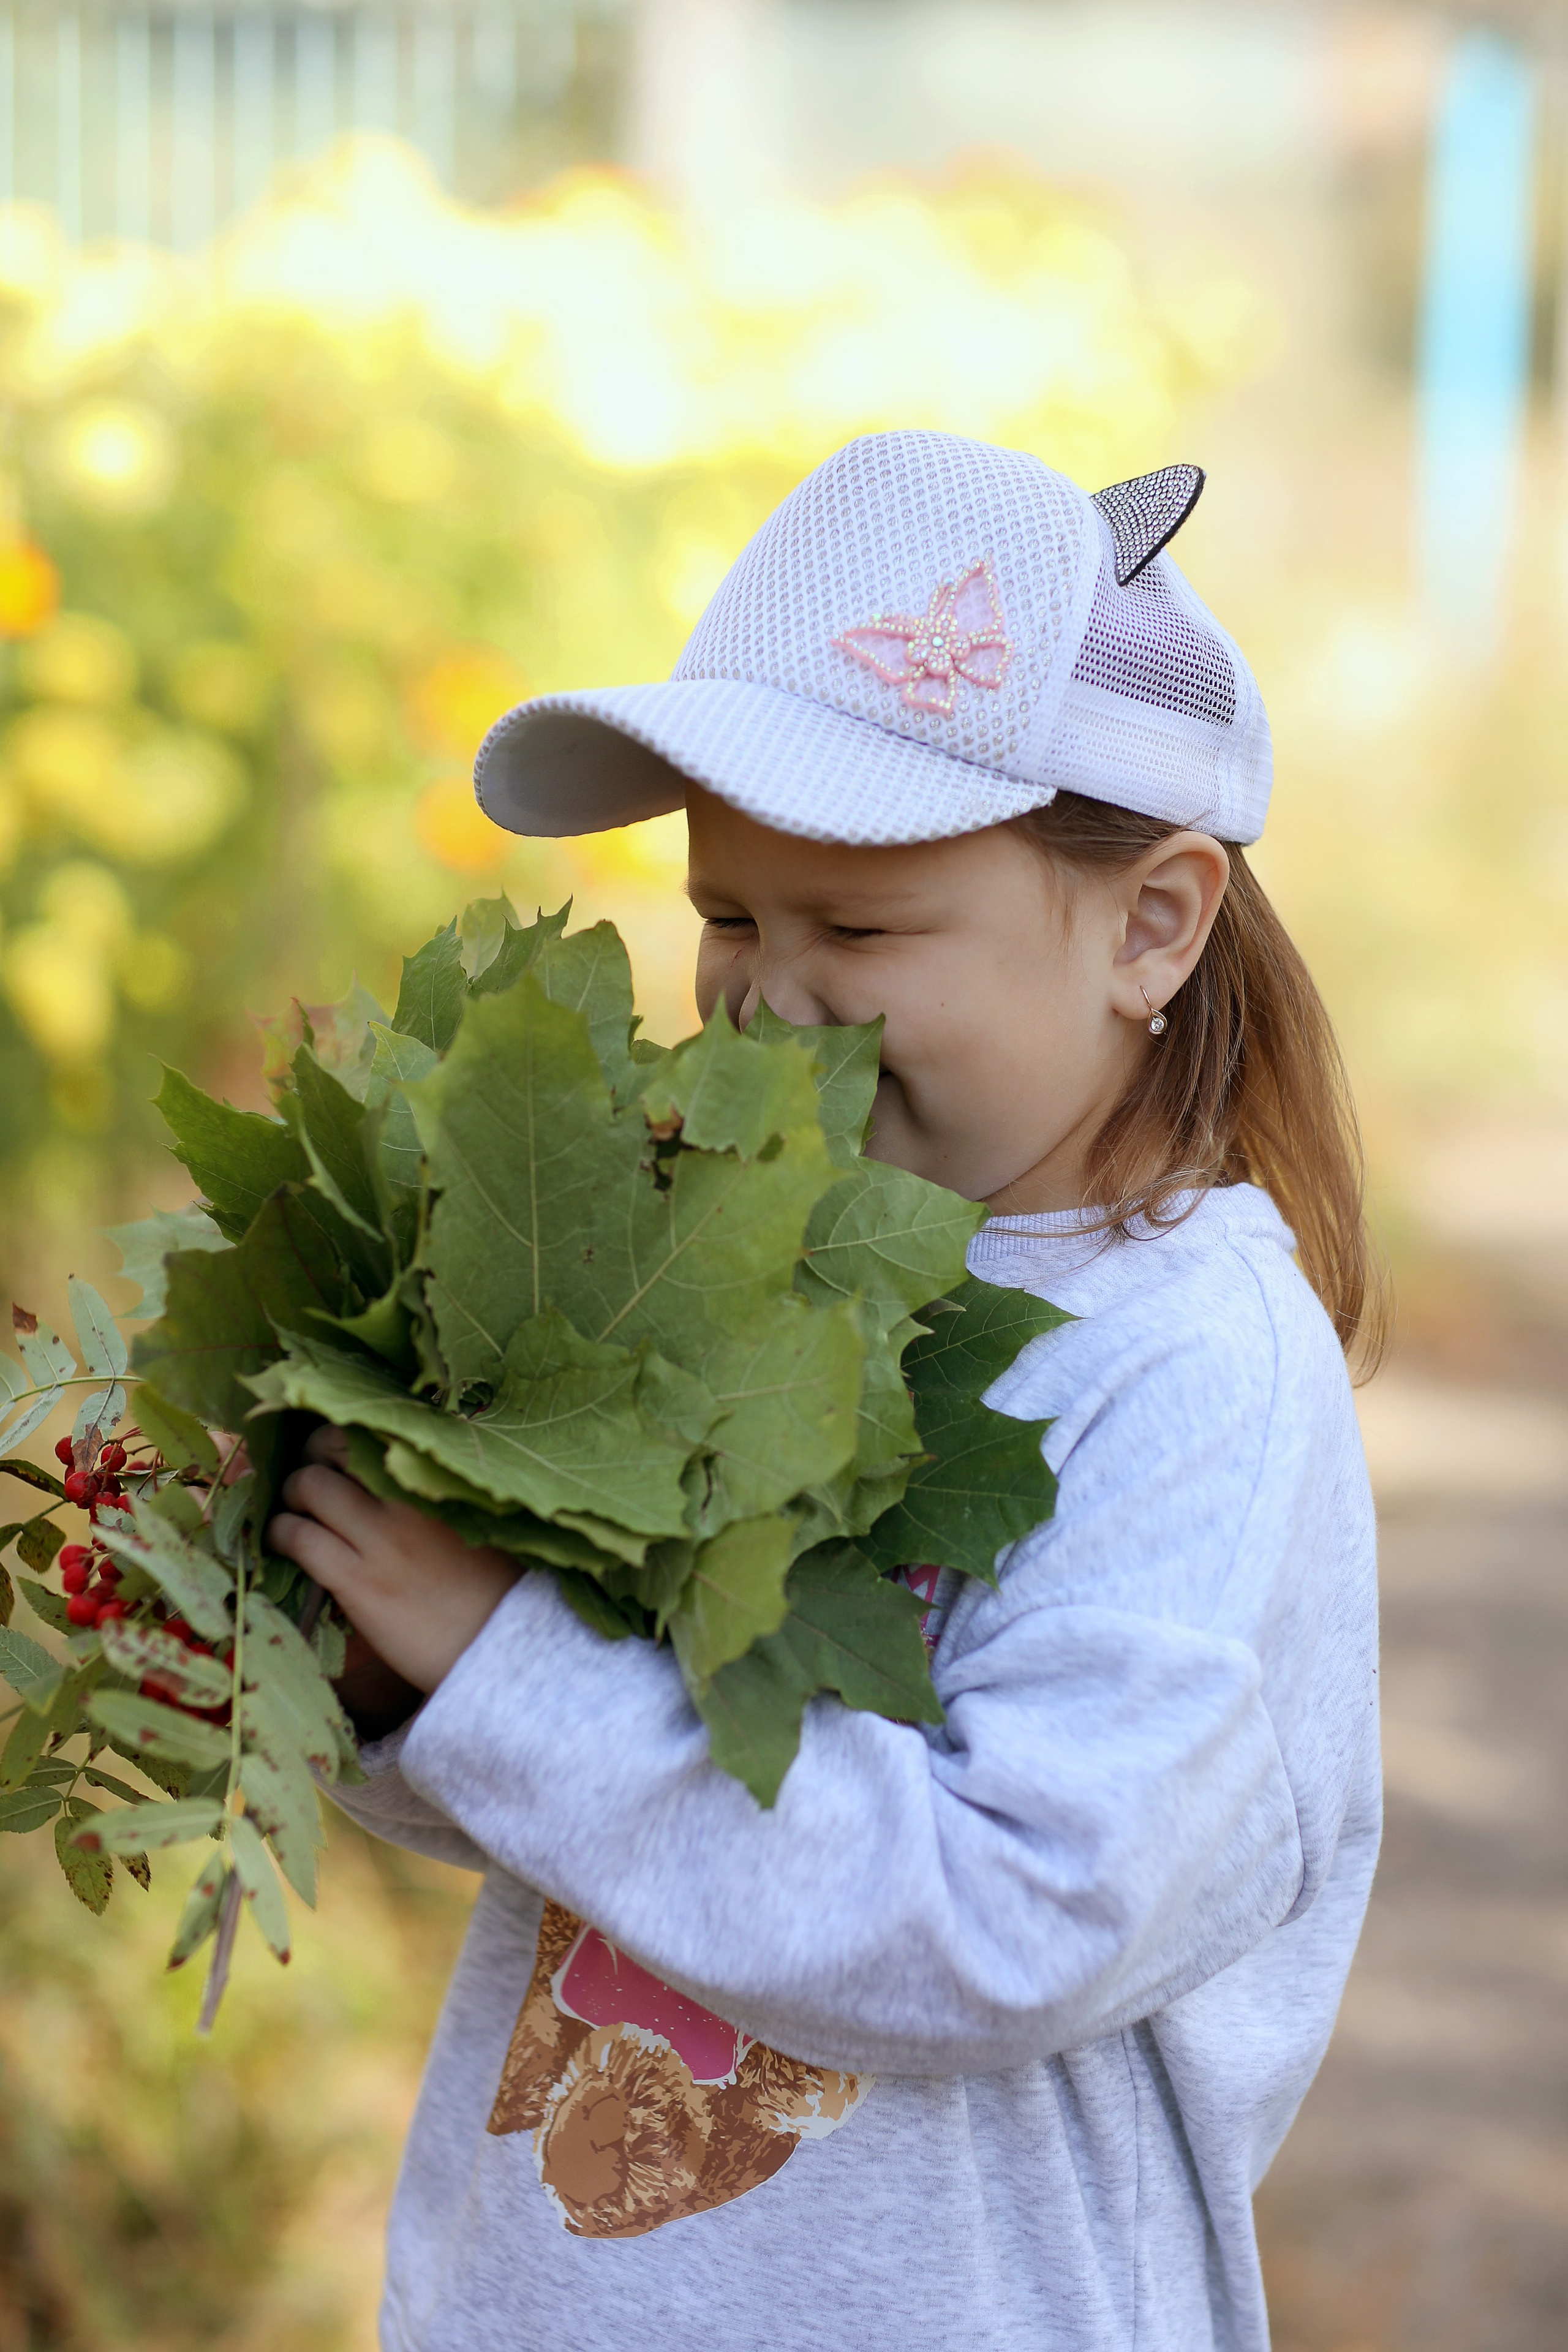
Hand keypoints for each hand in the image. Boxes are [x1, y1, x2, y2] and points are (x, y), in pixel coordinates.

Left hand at [266, 1426, 521, 1694]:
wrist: (505, 1644)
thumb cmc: (498, 1583)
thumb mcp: (475, 1517)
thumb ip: (434, 1489)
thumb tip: (392, 1473)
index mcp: (438, 1474)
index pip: (375, 1427)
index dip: (346, 1437)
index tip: (338, 1454)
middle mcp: (407, 1492)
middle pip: (334, 1444)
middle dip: (313, 1457)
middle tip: (311, 1480)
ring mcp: (381, 1535)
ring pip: (308, 1485)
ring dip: (291, 1496)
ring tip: (294, 1513)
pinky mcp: (358, 1579)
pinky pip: (300, 1538)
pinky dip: (281, 1534)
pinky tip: (285, 1543)